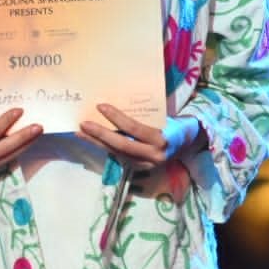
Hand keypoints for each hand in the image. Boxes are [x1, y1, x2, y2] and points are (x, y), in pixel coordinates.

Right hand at [0, 108, 41, 180]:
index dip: (4, 123)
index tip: (19, 110)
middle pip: (1, 150)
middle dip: (22, 138)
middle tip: (38, 126)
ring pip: (4, 159)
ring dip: (22, 146)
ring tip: (36, 133)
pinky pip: (0, 163)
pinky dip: (14, 153)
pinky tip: (24, 143)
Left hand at [78, 104, 202, 170]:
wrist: (188, 146)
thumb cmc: (175, 125)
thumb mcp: (164, 117)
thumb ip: (145, 115)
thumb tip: (119, 100)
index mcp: (161, 139)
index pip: (134, 128)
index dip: (117, 117)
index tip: (101, 105)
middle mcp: (153, 155)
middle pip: (122, 145)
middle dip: (100, 134)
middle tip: (83, 123)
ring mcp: (145, 165)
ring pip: (116, 153)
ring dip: (96, 142)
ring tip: (80, 131)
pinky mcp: (139, 169)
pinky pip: (118, 156)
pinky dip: (103, 148)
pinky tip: (91, 140)